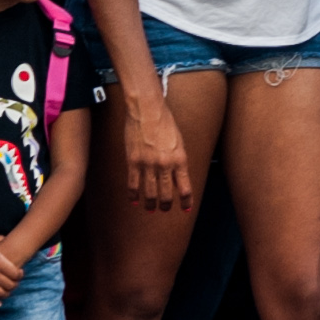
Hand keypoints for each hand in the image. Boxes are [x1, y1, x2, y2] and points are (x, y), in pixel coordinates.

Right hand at [119, 80, 194, 208]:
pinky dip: (134, 195)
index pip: (185, 187)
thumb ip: (178, 160)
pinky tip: (135, 201)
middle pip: (166, 194)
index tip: (185, 209)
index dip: (186, 201)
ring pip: (149, 192)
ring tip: (151, 209)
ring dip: (150, 204)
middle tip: (164, 210)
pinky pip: (133, 184)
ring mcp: (148, 164)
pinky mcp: (133, 161)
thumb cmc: (165, 122)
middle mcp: (165, 164)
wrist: (147, 109)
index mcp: (180, 159)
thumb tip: (177, 178)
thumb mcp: (179, 142)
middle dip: (166, 205)